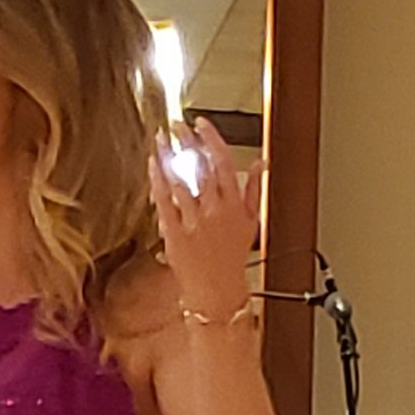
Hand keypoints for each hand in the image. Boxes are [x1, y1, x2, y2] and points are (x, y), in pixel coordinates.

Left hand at [149, 117, 262, 324]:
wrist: (216, 291)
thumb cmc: (232, 258)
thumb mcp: (251, 222)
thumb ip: (254, 189)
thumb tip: (260, 163)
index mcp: (234, 203)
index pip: (223, 161)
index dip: (210, 138)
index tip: (200, 123)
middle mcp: (214, 209)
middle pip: (199, 166)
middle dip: (186, 141)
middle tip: (175, 123)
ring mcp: (193, 221)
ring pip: (180, 180)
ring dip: (169, 156)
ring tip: (161, 138)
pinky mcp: (175, 233)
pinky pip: (164, 202)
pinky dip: (158, 181)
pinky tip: (153, 165)